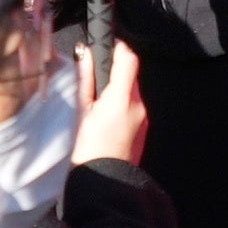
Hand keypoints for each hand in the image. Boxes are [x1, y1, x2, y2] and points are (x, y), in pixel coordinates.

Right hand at [66, 37, 149, 168]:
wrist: (105, 180)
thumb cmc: (89, 146)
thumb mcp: (83, 111)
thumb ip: (87, 79)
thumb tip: (86, 54)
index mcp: (122, 97)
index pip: (128, 57)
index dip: (118, 47)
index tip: (105, 46)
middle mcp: (138, 103)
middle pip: (131, 75)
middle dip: (116, 72)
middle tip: (96, 79)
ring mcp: (144, 116)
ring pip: (132, 91)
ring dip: (119, 89)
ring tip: (99, 102)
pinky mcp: (145, 127)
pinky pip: (135, 106)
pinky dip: (123, 104)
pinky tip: (109, 117)